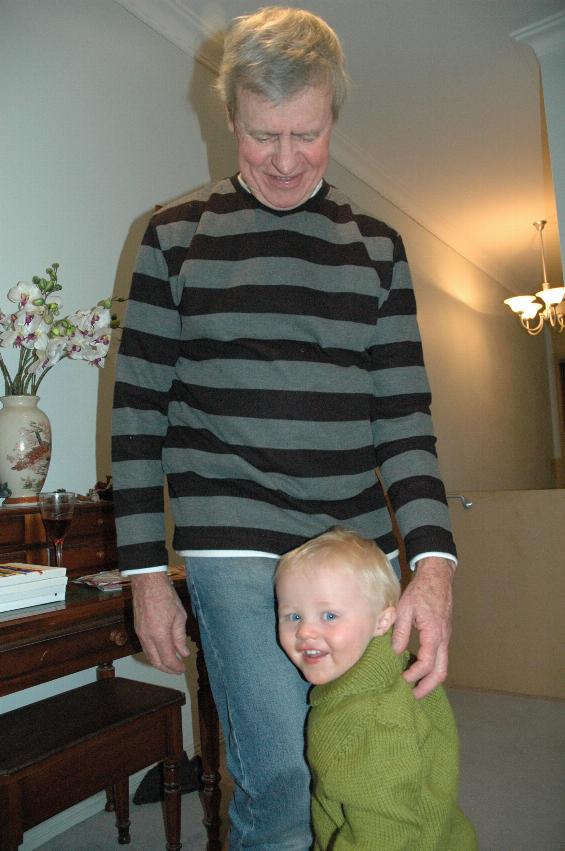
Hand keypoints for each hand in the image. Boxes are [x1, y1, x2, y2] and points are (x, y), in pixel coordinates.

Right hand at [130, 572, 188, 673]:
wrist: (147, 582)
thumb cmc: (165, 595)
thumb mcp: (179, 616)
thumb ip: (180, 637)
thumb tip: (183, 652)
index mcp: (159, 634)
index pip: (167, 659)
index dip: (175, 667)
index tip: (183, 668)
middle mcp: (147, 637)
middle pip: (155, 662)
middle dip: (167, 669)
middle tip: (177, 670)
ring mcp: (140, 633)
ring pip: (149, 655)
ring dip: (159, 662)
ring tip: (171, 663)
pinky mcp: (137, 629)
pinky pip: (145, 647)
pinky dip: (154, 653)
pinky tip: (162, 651)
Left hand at [391, 556, 453, 697]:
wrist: (438, 576)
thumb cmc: (421, 590)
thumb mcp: (405, 609)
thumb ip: (400, 632)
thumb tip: (395, 652)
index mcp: (434, 633)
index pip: (426, 664)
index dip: (413, 676)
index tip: (400, 680)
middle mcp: (443, 638)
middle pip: (441, 672)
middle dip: (428, 687)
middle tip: (413, 696)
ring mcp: (446, 637)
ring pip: (443, 666)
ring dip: (430, 679)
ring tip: (414, 686)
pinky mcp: (444, 634)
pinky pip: (441, 656)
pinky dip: (431, 667)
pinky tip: (417, 668)